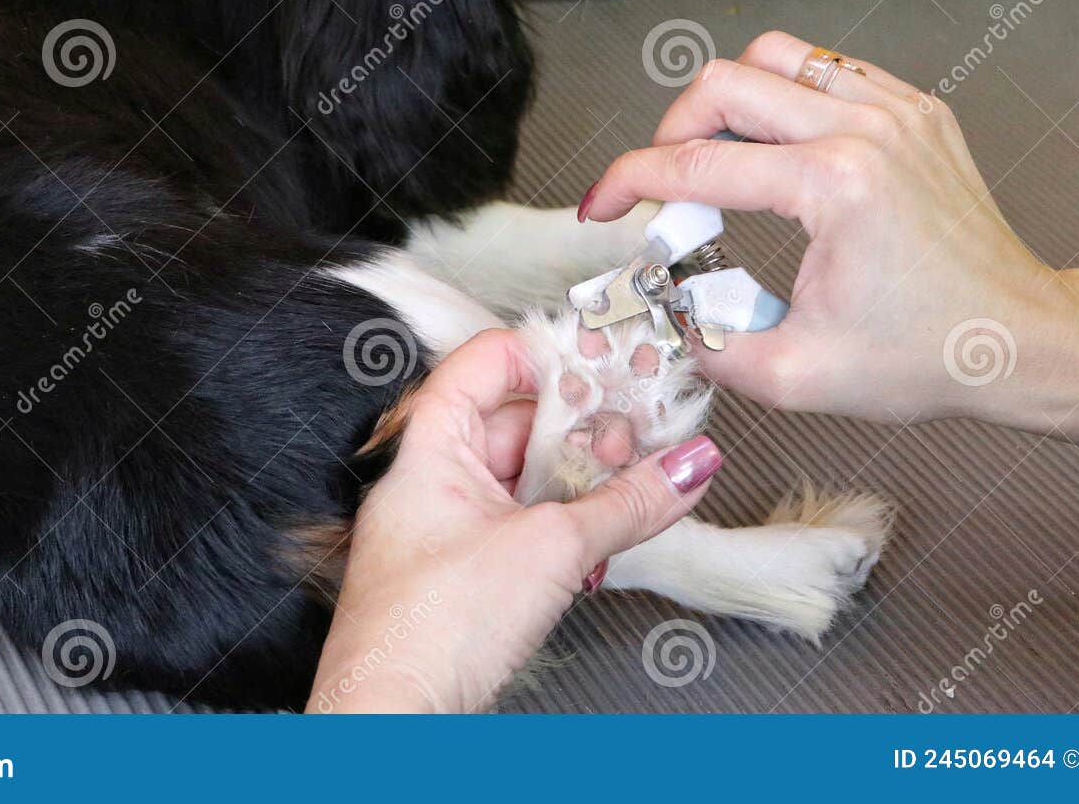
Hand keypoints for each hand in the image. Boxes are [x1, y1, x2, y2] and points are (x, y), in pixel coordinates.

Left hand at [308, 329, 720, 712]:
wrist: (393, 722)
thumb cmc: (427, 631)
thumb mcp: (552, 549)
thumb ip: (629, 503)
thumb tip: (685, 468)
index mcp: (429, 448)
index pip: (485, 362)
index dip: (546, 354)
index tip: (606, 362)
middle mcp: (431, 482)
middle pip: (517, 422)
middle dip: (583, 425)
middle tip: (642, 426)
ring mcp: (446, 529)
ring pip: (526, 477)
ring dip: (583, 477)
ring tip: (638, 476)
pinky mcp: (464, 574)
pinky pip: (524, 523)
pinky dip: (568, 521)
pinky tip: (607, 528)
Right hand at [581, 30, 1078, 427]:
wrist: (1021, 339)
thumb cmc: (927, 358)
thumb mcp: (797, 376)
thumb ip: (710, 347)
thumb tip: (663, 316)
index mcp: (834, 185)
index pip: (697, 163)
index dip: (628, 183)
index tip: (601, 207)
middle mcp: (865, 128)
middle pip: (726, 82)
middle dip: (670, 130)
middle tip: (660, 184)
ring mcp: (897, 110)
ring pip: (776, 56)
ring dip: (728, 99)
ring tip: (715, 156)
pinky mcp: (916, 110)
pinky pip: (829, 70)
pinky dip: (787, 98)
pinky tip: (780, 151)